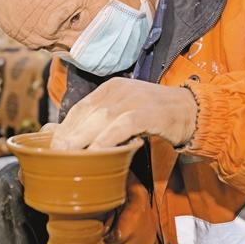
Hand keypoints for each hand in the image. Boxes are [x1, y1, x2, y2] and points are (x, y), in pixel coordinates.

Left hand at [51, 78, 197, 149]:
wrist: (191, 110)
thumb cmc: (154, 115)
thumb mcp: (124, 113)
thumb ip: (100, 122)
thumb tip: (63, 135)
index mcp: (110, 88)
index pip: (80, 108)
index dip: (65, 127)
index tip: (53, 146)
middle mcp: (119, 90)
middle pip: (87, 114)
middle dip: (69, 134)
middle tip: (56, 153)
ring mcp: (134, 99)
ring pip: (101, 119)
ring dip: (83, 137)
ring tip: (69, 155)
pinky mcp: (149, 112)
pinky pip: (123, 126)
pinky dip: (108, 139)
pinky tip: (97, 152)